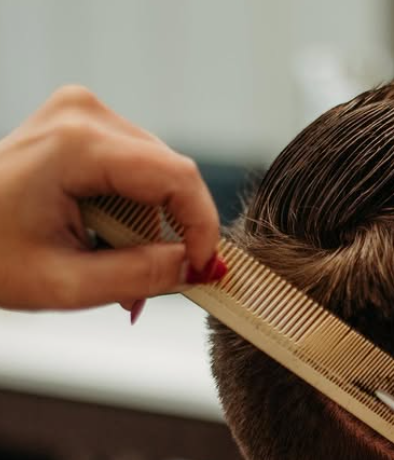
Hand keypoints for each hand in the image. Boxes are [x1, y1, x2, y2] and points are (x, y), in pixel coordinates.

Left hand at [0, 85, 220, 310]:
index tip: (201, 269)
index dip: (202, 227)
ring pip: (157, 179)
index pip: (177, 178)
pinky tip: (109, 243)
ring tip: (119, 271)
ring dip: (151, 230)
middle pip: (170, 178)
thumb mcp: (67, 283)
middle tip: (153, 284)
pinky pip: (136, 173)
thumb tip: (196, 268)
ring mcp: (82, 116)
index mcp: (77, 145)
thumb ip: (140, 276)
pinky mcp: (84, 128)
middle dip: (173, 235)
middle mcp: (84, 115)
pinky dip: (133, 216)